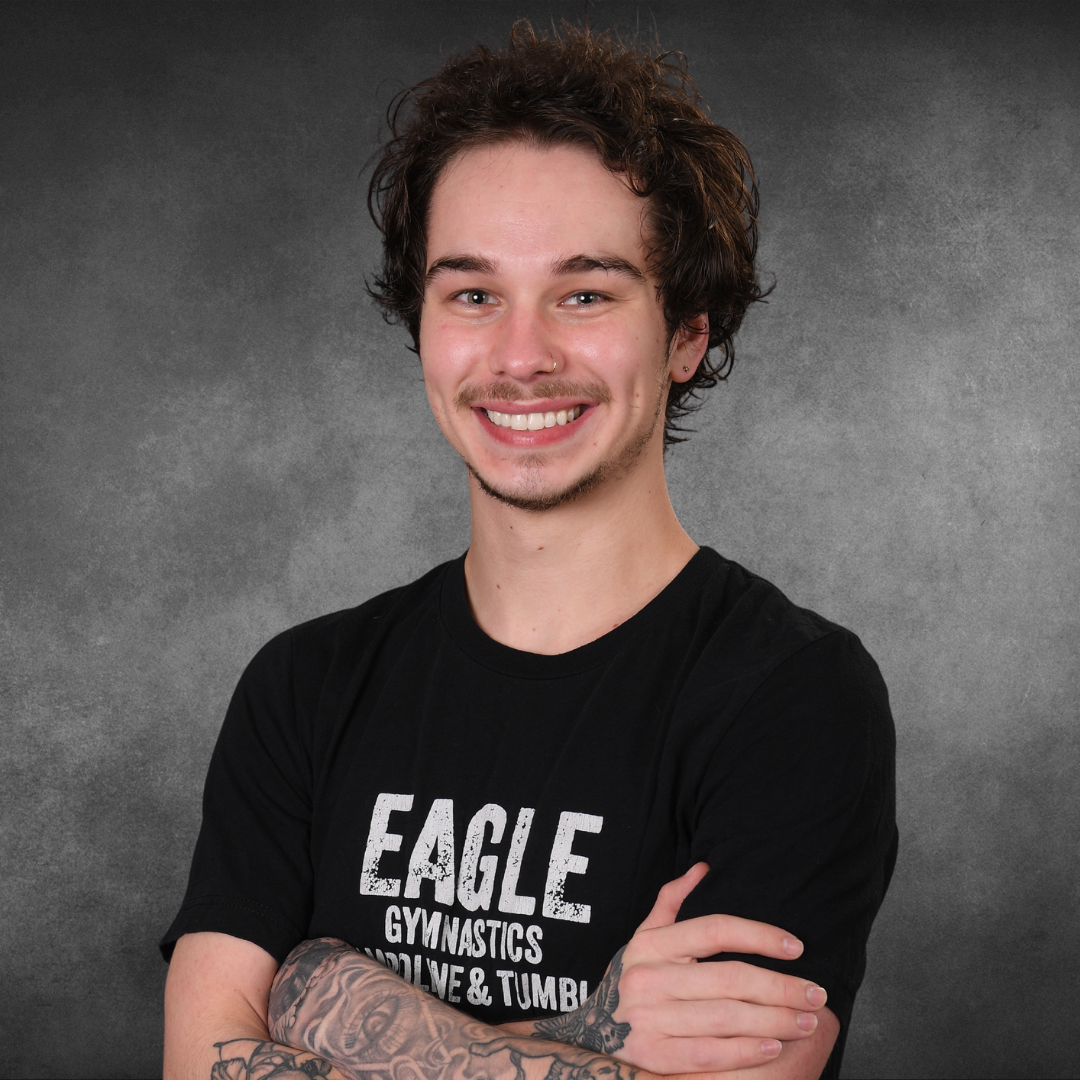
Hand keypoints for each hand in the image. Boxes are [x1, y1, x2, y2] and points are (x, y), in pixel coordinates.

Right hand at [533, 864, 828, 1073]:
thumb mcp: (644, 937)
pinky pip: (709, 1054)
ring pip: (725, 1018)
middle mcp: (649, 979)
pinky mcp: (653, 1057)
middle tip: (815, 993)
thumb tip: (704, 868)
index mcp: (651, 945)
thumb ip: (672, 902)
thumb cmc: (633, 980)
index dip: (759, 935)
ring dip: (773, 1020)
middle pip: (729, 979)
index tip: (796, 946)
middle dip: (780, 986)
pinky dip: (745, 1051)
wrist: (591, 1034)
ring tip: (806, 1019)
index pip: (714, 930)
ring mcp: (649, 1020)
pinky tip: (773, 1045)